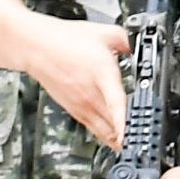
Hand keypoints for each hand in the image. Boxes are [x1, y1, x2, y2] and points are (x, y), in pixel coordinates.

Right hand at [36, 20, 134, 148]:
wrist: (36, 48)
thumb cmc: (65, 40)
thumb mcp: (104, 32)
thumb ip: (126, 41)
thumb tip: (136, 48)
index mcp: (102, 72)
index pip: (116, 102)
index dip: (124, 121)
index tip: (133, 134)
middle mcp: (91, 93)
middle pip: (113, 123)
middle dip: (129, 134)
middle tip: (143, 139)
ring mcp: (80, 104)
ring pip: (102, 130)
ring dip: (117, 140)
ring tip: (131, 146)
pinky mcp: (73, 109)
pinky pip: (92, 128)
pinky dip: (104, 135)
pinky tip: (113, 138)